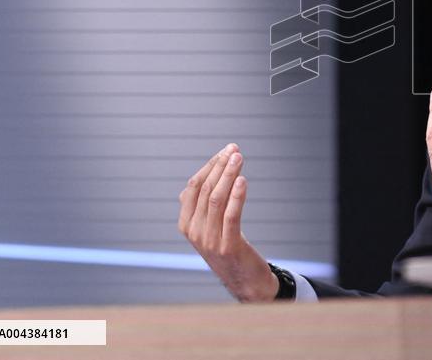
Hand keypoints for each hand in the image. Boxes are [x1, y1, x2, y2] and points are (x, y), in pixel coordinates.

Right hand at [178, 143, 279, 302]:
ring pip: (216, 199)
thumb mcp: (209, 228)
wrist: (246, 282)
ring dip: (228, 175)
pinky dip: (237, 196)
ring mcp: (210, 241)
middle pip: (205, 190)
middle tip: (234, 149)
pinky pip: (231, 216)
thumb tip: (197, 180)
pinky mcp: (229, 246)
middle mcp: (194, 232)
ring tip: (239, 158)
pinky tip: (243, 180)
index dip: (209, 166)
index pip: (193, 187)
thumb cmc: (229, 248)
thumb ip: (201, 207)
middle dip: (220, 166)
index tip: (225, 150)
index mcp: (186, 224)